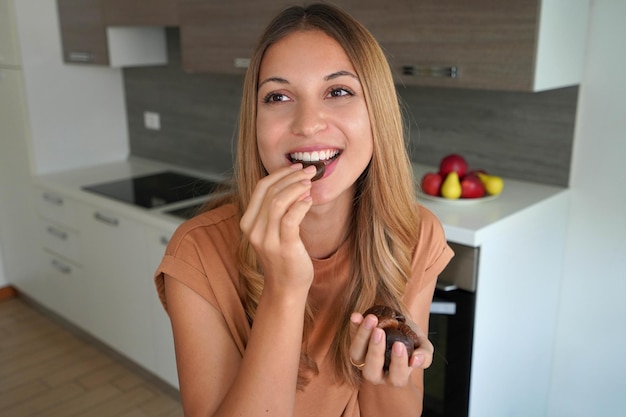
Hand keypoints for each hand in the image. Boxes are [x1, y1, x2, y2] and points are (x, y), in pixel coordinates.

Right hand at [240, 164, 317, 293]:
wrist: (286, 287)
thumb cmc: (283, 256)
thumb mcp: (272, 230)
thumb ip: (276, 209)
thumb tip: (294, 181)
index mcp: (248, 222)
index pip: (260, 187)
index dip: (279, 173)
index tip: (296, 167)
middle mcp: (253, 230)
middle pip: (270, 191)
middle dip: (291, 176)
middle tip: (309, 171)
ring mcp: (267, 239)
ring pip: (278, 201)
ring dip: (296, 187)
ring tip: (310, 183)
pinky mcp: (284, 247)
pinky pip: (290, 218)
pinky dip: (301, 205)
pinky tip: (309, 201)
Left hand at [348, 311, 433, 386]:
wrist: (401, 330)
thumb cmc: (413, 344)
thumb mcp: (424, 349)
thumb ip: (424, 356)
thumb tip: (415, 360)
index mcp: (396, 378)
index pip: (397, 377)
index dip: (398, 363)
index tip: (399, 345)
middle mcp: (377, 373)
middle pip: (371, 370)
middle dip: (374, 351)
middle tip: (379, 331)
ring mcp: (364, 360)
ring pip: (356, 355)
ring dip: (361, 336)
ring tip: (371, 319)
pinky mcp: (356, 344)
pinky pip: (351, 337)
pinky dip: (353, 326)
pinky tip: (356, 316)